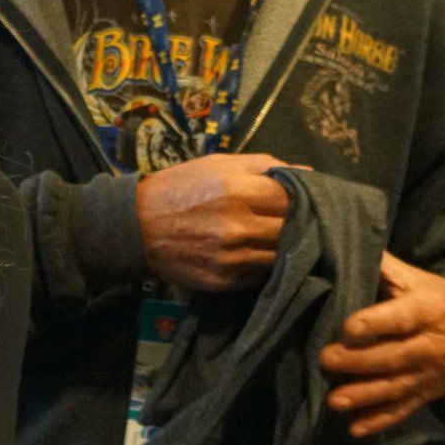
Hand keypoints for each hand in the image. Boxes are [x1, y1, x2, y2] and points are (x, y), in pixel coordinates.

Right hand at [136, 153, 296, 291]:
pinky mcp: (225, 280)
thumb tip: (309, 174)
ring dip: (286, 248)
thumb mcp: (217, 164)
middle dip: (300, 223)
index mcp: (238, 190)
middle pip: (294, 228)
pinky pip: (262, 274)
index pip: (295, 198)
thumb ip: (264, 165)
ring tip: (279, 239)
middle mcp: (238, 226)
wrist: (135, 226)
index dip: (305, 198)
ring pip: (283, 255)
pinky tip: (257, 254)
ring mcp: (233, 257)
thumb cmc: (179, 188)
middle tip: (299, 220)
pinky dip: (265, 264)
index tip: (305, 199)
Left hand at [321, 252, 444, 436]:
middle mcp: (429, 345)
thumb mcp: (418, 280)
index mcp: (426, 311)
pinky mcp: (426, 393)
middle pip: (393, 356)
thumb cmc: (442, 300)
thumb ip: (383, 268)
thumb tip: (343, 245)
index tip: (348, 328)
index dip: (376, 323)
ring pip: (396, 387)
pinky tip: (355, 429)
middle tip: (325, 360)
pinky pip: (404, 409)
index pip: (400, 318)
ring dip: (365, 396)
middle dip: (359, 362)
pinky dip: (381, 421)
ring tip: (334, 402)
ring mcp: (429, 373)